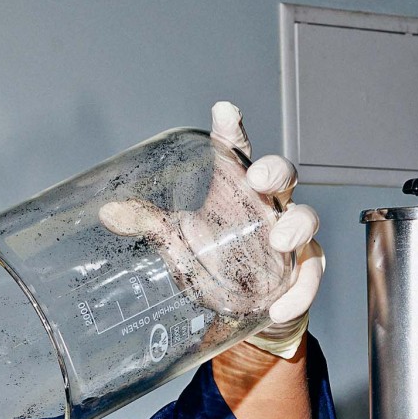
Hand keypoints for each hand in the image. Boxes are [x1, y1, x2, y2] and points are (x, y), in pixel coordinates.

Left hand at [99, 103, 322, 356]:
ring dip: (297, 226)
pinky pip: (310, 275)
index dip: (232, 130)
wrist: (240, 307)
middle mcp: (266, 205)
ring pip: (305, 218)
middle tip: (257, 180)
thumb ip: (148, 222)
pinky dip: (300, 291)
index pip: (235, 152)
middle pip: (281, 175)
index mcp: (235, 188)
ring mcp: (288, 237)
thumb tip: (107, 212)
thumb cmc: (210, 258)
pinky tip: (279, 307)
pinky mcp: (301, 270)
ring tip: (279, 242)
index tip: (223, 111)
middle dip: (274, 172)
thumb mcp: (177, 239)